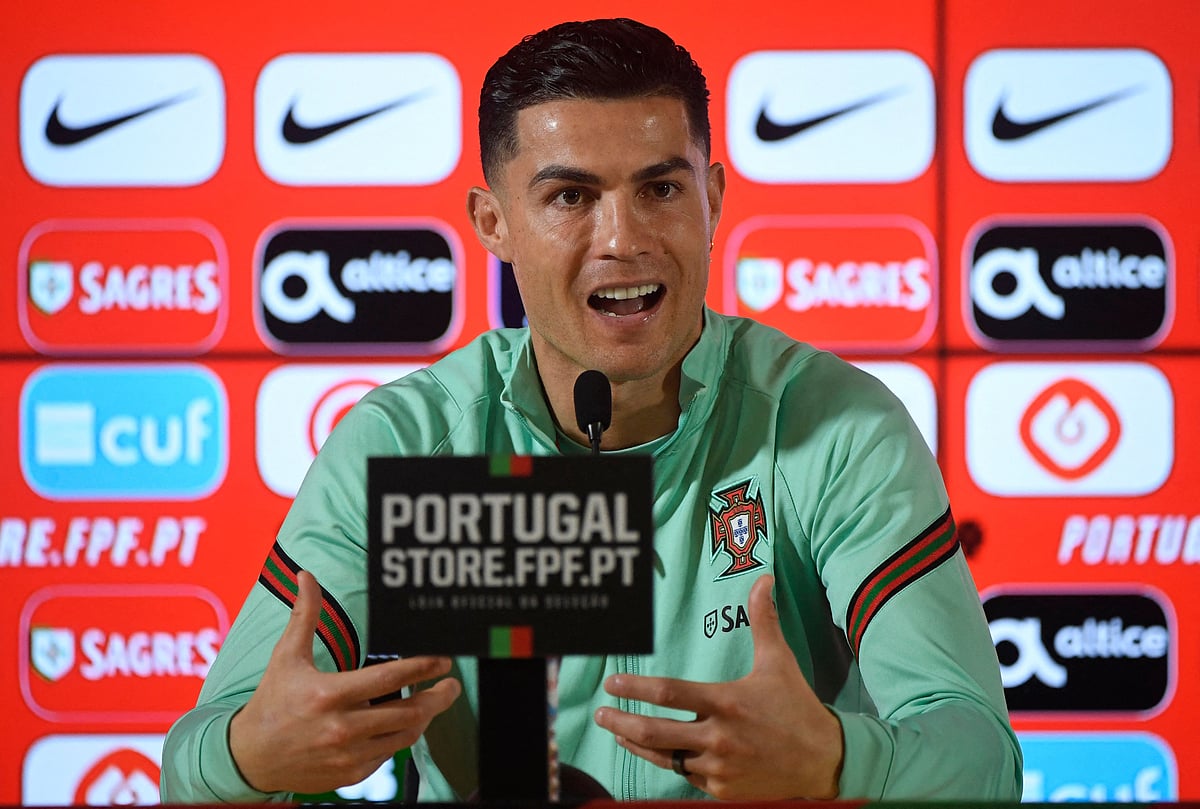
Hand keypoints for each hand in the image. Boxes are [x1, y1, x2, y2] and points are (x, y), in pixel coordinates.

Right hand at [229, 570, 461, 793]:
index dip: (423, 667)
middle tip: (451, 683)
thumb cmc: (272, 702)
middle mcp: (341, 728)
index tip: (443, 660)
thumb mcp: (286, 656)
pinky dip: (400, 737)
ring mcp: (348, 755)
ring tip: (434, 701)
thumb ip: (304, 615)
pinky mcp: (350, 774)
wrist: (251, 757)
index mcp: (329, 695)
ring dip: (425, 717)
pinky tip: (404, 723)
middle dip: (438, 697)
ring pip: (404, 736)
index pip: (389, 679)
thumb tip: (306, 577)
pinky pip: (388, 754)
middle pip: (408, 712)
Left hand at [593, 574, 842, 799]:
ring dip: (636, 745)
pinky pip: (686, 775)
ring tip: (618, 733)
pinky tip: (659, 753)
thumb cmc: (797, 707)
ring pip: (664, 758)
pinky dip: (671, 763)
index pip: (669, 693)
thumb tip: (762, 579)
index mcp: (726, 703)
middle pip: (654, 731)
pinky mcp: (722, 790)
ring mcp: (718, 767)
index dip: (634, 689)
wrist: (824, 761)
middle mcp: (718, 737)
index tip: (611, 683)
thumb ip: (764, 621)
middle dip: (621, 722)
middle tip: (601, 712)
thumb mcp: (779, 661)